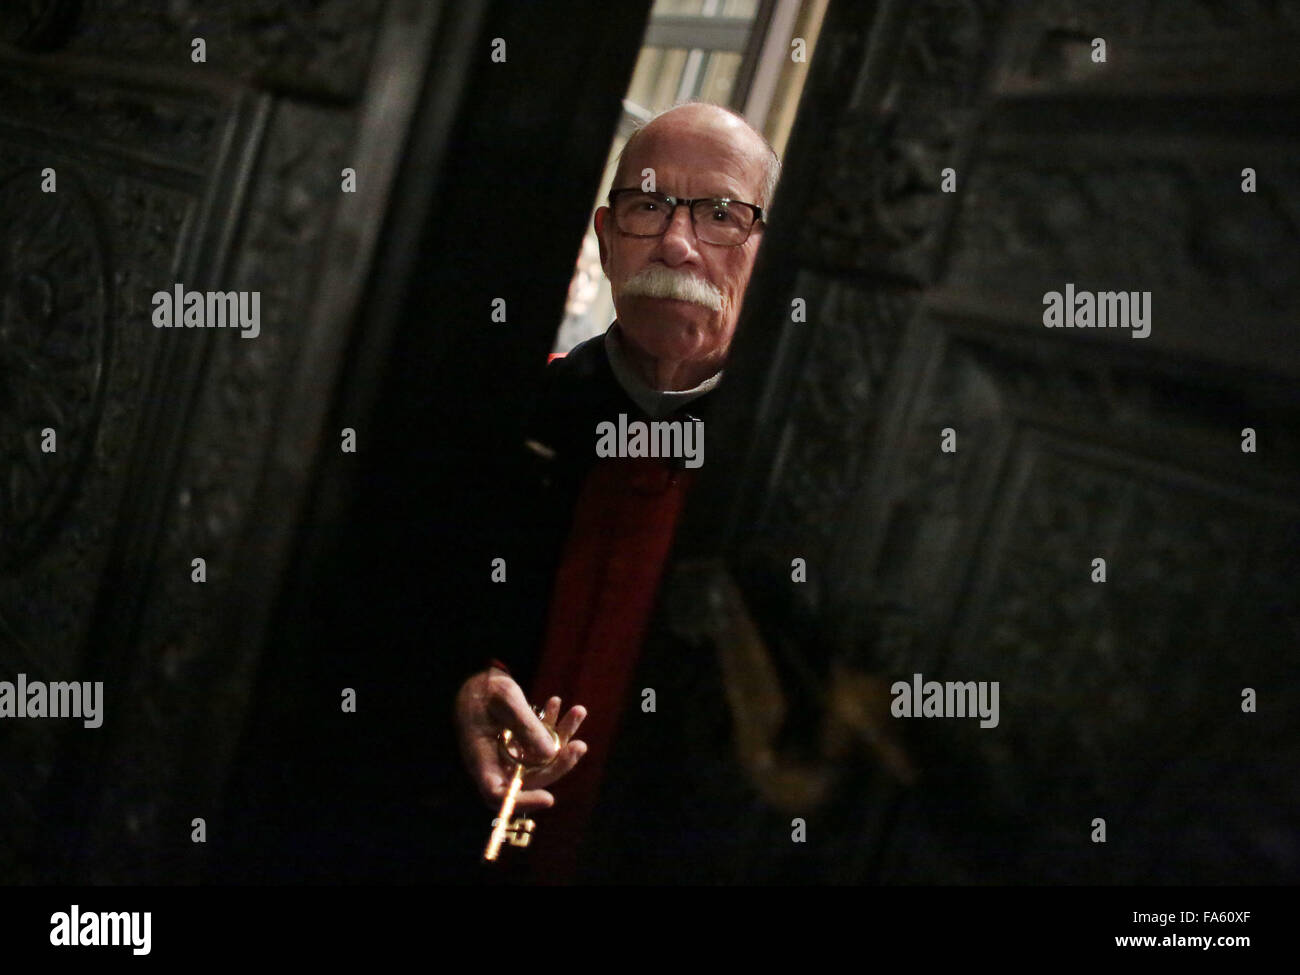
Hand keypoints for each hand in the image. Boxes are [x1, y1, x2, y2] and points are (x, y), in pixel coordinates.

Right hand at [453, 667, 587, 810]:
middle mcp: (495, 762)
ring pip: (542, 760)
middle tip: (579, 746)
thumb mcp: (505, 699)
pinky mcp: (520, 743)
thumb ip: (526, 724)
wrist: (473, 677)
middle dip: (558, 764)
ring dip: (563, 738)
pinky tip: (556, 702)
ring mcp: (509, 755)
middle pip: (530, 779)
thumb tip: (550, 753)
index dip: (523, 800)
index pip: (497, 793)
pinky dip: (553, 726)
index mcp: (480, 758)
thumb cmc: (482, 687)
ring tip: (578, 711)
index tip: (549, 798)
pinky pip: (541, 743)